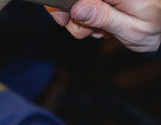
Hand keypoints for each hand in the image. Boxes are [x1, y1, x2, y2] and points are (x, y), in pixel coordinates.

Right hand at [46, 0, 160, 51]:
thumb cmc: (155, 28)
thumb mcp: (131, 28)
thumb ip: (105, 17)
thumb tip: (78, 7)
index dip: (64, 4)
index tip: (63, 19)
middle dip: (72, 15)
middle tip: (83, 32)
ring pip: (76, 6)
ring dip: (82, 22)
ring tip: (103, 30)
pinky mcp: (102, 1)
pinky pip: (84, 9)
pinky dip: (88, 22)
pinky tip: (103, 25)